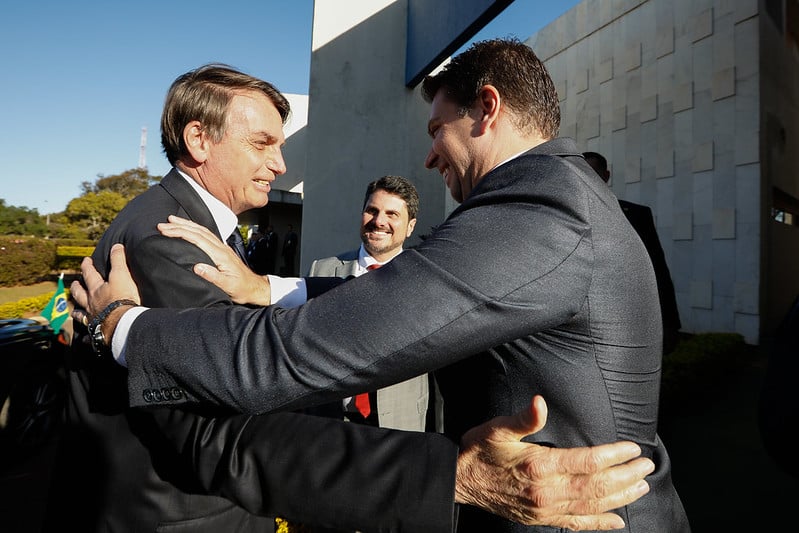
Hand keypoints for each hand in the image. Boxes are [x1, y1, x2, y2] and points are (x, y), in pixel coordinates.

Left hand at [70, 244, 140, 341]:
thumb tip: (116, 246)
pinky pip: (89, 334)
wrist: (122, 323)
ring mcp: (92, 318)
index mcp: (97, 289)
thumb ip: (119, 260)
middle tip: (74, 284)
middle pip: (79, 294)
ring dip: (77, 312)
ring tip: (74, 311)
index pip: (90, 274)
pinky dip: (87, 335)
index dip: (87, 266)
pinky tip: (86, 338)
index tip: (85, 261)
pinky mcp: (97, 332)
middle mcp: (91, 303)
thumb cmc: (123, 298)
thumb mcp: (122, 275)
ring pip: (80, 314)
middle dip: (76, 288)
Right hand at [157, 215, 270, 305]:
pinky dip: (195, 229)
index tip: (166, 230)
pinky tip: (189, 229)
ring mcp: (222, 248)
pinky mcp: (222, 250)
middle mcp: (221, 248)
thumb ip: (213, 277)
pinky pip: (206, 235)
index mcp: (220, 255)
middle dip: (179, 226)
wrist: (255, 288)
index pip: (197, 239)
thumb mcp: (228, 286)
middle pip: (198, 231)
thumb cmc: (242, 289)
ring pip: (202, 231)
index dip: (181, 233)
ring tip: (172, 220)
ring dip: (186, 224)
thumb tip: (197, 267)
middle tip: (162, 224)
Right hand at [455, 396, 652, 529]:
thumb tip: (540, 402)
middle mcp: (546, 491)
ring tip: (641, 486)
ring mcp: (545, 509)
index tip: (632, 448)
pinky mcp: (541, 518)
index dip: (613, 455)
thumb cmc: (479, 450)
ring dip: (620, 497)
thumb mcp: (498, 428)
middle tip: (647, 466)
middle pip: (596, 485)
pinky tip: (617, 521)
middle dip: (625, 475)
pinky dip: (599, 523)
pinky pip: (576, 524)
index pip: (587, 461)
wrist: (459, 481)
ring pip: (591, 505)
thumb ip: (524, 418)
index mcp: (539, 465)